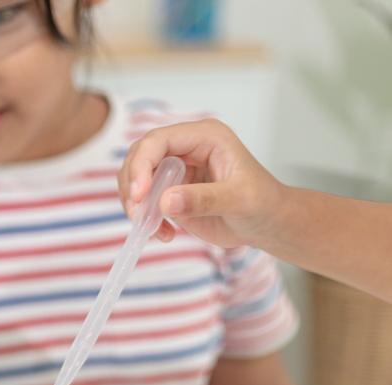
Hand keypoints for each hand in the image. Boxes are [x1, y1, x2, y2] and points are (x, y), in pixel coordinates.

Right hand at [119, 119, 287, 248]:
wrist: (266, 222)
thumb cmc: (261, 204)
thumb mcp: (239, 200)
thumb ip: (204, 199)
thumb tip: (166, 201)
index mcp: (205, 137)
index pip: (158, 141)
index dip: (142, 165)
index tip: (139, 196)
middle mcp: (186, 148)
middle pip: (140, 156)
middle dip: (133, 186)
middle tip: (138, 215)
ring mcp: (175, 169)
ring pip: (135, 178)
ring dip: (135, 205)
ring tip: (151, 227)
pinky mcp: (169, 191)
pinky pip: (143, 201)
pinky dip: (144, 219)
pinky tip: (164, 233)